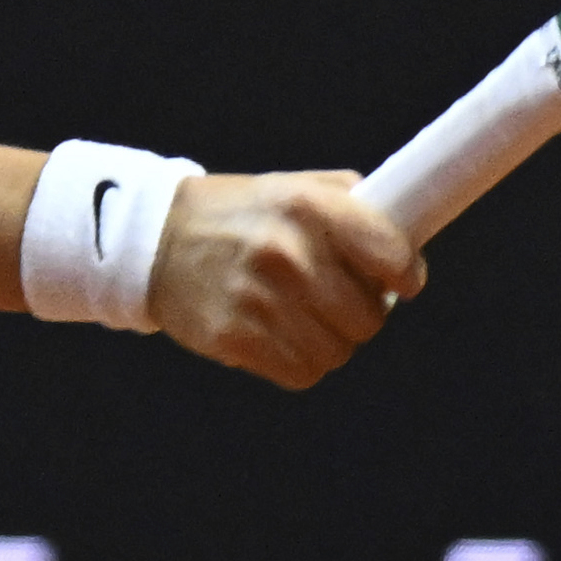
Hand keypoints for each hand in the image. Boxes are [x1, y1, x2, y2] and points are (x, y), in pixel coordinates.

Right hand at [149, 170, 420, 391]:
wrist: (155, 240)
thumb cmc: (238, 216)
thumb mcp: (292, 187)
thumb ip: (349, 204)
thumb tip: (405, 237)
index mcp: (306, 207)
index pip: (389, 253)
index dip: (405, 274)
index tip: (402, 282)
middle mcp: (285, 252)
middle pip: (368, 318)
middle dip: (363, 315)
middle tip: (341, 303)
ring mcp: (258, 299)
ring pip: (337, 352)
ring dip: (330, 342)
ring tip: (306, 320)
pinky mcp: (235, 337)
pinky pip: (302, 373)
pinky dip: (300, 362)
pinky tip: (281, 337)